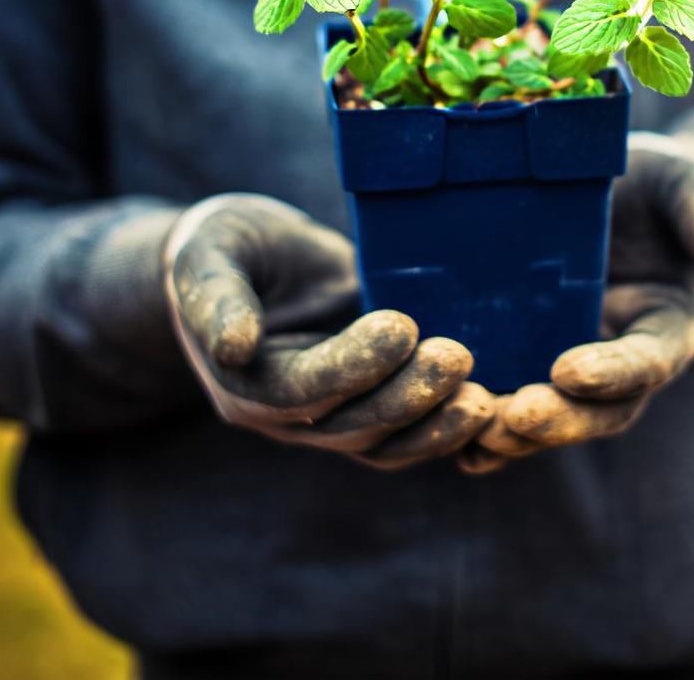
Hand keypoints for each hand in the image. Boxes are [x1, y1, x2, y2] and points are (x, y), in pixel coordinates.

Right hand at [163, 195, 493, 469]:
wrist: (252, 259)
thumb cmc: (225, 249)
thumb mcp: (206, 259)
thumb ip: (215, 300)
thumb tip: (234, 346)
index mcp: (245, 386)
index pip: (303, 390)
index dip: (353, 365)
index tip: (402, 326)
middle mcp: (288, 416)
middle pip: (353, 426)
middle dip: (409, 395)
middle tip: (458, 356)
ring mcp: (331, 417)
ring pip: (386, 444)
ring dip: (435, 427)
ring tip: (481, 400)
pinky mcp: (369, 403)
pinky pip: (408, 435)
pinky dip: (445, 432)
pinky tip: (487, 411)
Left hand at [457, 135, 693, 473]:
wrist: (617, 194)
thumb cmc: (654, 187)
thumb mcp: (684, 185)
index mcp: (668, 326)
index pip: (648, 361)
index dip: (614, 371)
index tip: (569, 369)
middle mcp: (624, 361)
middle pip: (601, 411)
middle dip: (561, 420)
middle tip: (515, 417)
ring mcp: (576, 364)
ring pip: (553, 418)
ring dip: (516, 434)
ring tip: (474, 430)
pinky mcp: (531, 357)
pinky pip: (511, 402)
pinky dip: (482, 425)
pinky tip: (441, 429)